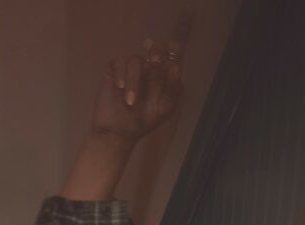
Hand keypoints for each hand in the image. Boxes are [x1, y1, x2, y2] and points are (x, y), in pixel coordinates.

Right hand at [90, 12, 190, 143]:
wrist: (119, 132)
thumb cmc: (143, 121)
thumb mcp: (164, 109)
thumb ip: (174, 89)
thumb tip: (175, 66)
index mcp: (164, 75)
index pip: (175, 50)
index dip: (182, 31)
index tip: (189, 12)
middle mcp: (149, 67)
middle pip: (156, 49)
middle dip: (156, 57)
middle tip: (154, 66)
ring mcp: (131, 68)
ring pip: (137, 60)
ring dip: (135, 82)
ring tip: (131, 102)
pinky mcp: (114, 70)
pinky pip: (120, 62)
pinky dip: (121, 76)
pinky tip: (119, 89)